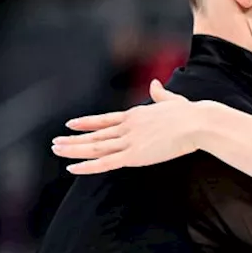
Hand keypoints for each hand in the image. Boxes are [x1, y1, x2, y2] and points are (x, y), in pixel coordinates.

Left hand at [52, 80, 203, 174]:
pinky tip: (72, 168)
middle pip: (94, 134)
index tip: (71, 124)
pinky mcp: (134, 156)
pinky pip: (105, 163)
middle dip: (73, 139)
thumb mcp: (172, 100)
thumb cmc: (189, 112)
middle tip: (55, 142)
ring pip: (94, 147)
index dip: (86, 122)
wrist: (196, 122)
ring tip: (56, 150)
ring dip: (74, 149)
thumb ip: (160, 94)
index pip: (104, 119)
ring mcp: (129, 141)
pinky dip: (87, 166)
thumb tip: (155, 84)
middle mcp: (127, 127)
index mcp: (135, 114)